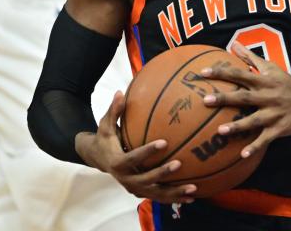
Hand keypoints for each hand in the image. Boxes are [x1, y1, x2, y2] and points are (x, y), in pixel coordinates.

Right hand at [76, 91, 196, 203]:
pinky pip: (160, 197)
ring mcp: (134, 188)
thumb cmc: (106, 138)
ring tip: (193, 190)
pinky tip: (193, 197)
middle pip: (145, 180)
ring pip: (155, 194)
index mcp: (117, 162)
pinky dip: (175, 198)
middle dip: (162, 174)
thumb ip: (114, 110)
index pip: (132, 158)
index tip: (164, 142)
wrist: (98, 159)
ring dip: (174, 193)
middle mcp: (125, 178)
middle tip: (179, 164)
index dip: (147, 151)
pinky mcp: (142, 192)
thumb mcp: (105, 125)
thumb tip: (120, 92)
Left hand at [200, 43, 290, 158]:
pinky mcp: (279, 128)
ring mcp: (274, 113)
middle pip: (244, 97)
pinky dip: (255, 147)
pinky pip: (265, 139)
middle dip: (225, 98)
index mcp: (264, 81)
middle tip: (206, 100)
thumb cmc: (287, 83)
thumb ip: (251, 58)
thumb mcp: (271, 67)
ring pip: (254, 120)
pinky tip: (242, 155)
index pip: (240, 74)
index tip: (203, 72)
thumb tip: (233, 44)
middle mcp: (268, 96)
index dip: (222, 72)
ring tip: (220, 131)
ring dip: (238, 126)